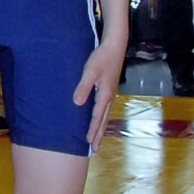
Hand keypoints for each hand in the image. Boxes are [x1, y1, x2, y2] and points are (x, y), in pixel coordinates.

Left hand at [73, 36, 127, 152]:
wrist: (116, 45)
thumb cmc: (102, 57)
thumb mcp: (90, 71)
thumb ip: (83, 87)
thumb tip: (77, 103)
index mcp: (105, 94)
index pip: (97, 117)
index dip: (92, 130)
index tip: (89, 143)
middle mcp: (110, 96)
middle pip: (104, 119)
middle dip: (99, 134)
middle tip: (96, 148)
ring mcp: (111, 92)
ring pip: (106, 114)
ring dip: (101, 127)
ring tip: (98, 137)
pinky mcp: (110, 87)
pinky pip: (106, 108)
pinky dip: (102, 117)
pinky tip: (100, 117)